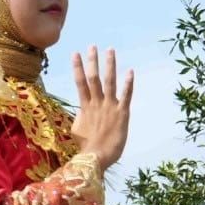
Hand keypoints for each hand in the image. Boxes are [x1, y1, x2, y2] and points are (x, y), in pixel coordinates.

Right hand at [70, 47, 133, 171]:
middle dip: (92, 61)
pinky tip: (130, 71)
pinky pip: (125, 95)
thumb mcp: (77, 131)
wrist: (94, 159)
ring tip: (110, 50)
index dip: (77, 67)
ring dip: (109, 65)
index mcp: (84, 108)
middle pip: (93, 78)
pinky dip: (127, 83)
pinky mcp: (122, 114)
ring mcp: (109, 108)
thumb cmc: (85, 148)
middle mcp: (96, 104)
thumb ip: (80, 118)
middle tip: (92, 46)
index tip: (75, 53)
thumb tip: (78, 113)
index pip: (80, 82)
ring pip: (108, 82)